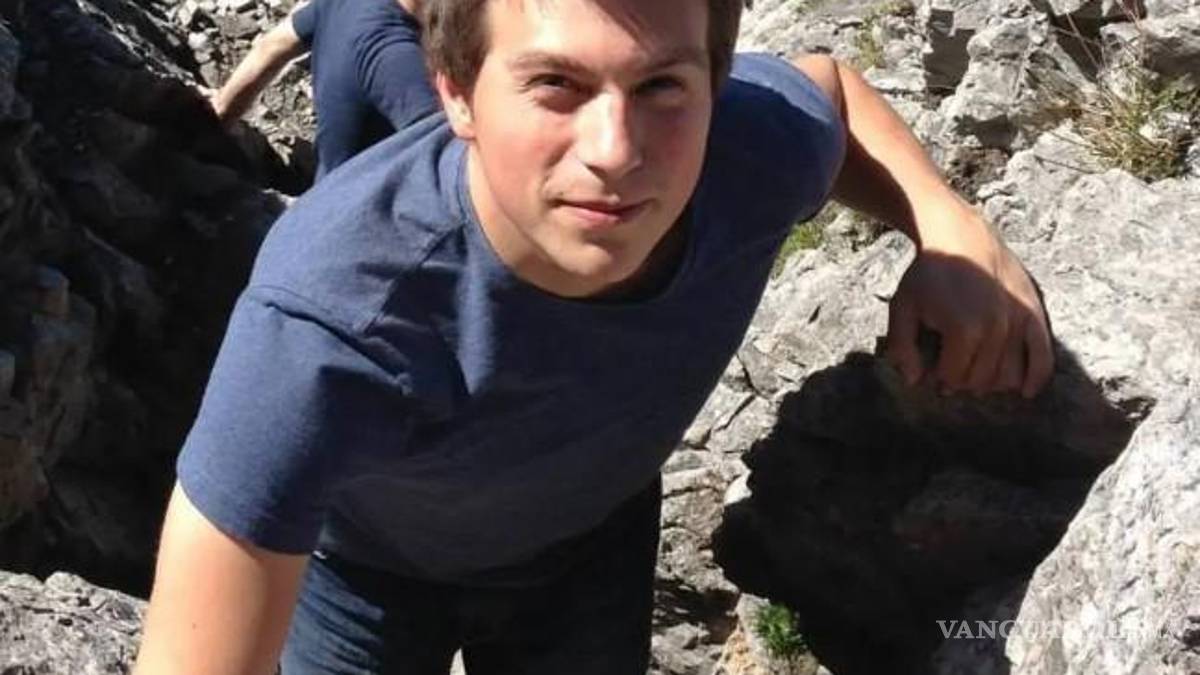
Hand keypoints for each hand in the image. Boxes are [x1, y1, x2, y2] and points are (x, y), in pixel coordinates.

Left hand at [885, 202, 1053, 397]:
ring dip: (990, 381)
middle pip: (980, 380)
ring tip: (975, 369)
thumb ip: (902, 348)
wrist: (960, 235)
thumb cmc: (928, 273)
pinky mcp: (1034, 312)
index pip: (953, 378)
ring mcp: (1018, 321)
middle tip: (951, 367)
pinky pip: (1043, 356)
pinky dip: (1036, 378)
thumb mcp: (902, 308)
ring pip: (1009, 376)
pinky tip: (1026, 392)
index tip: (931, 367)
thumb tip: (915, 382)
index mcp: (963, 330)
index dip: (938, 377)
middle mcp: (996, 329)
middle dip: (962, 379)